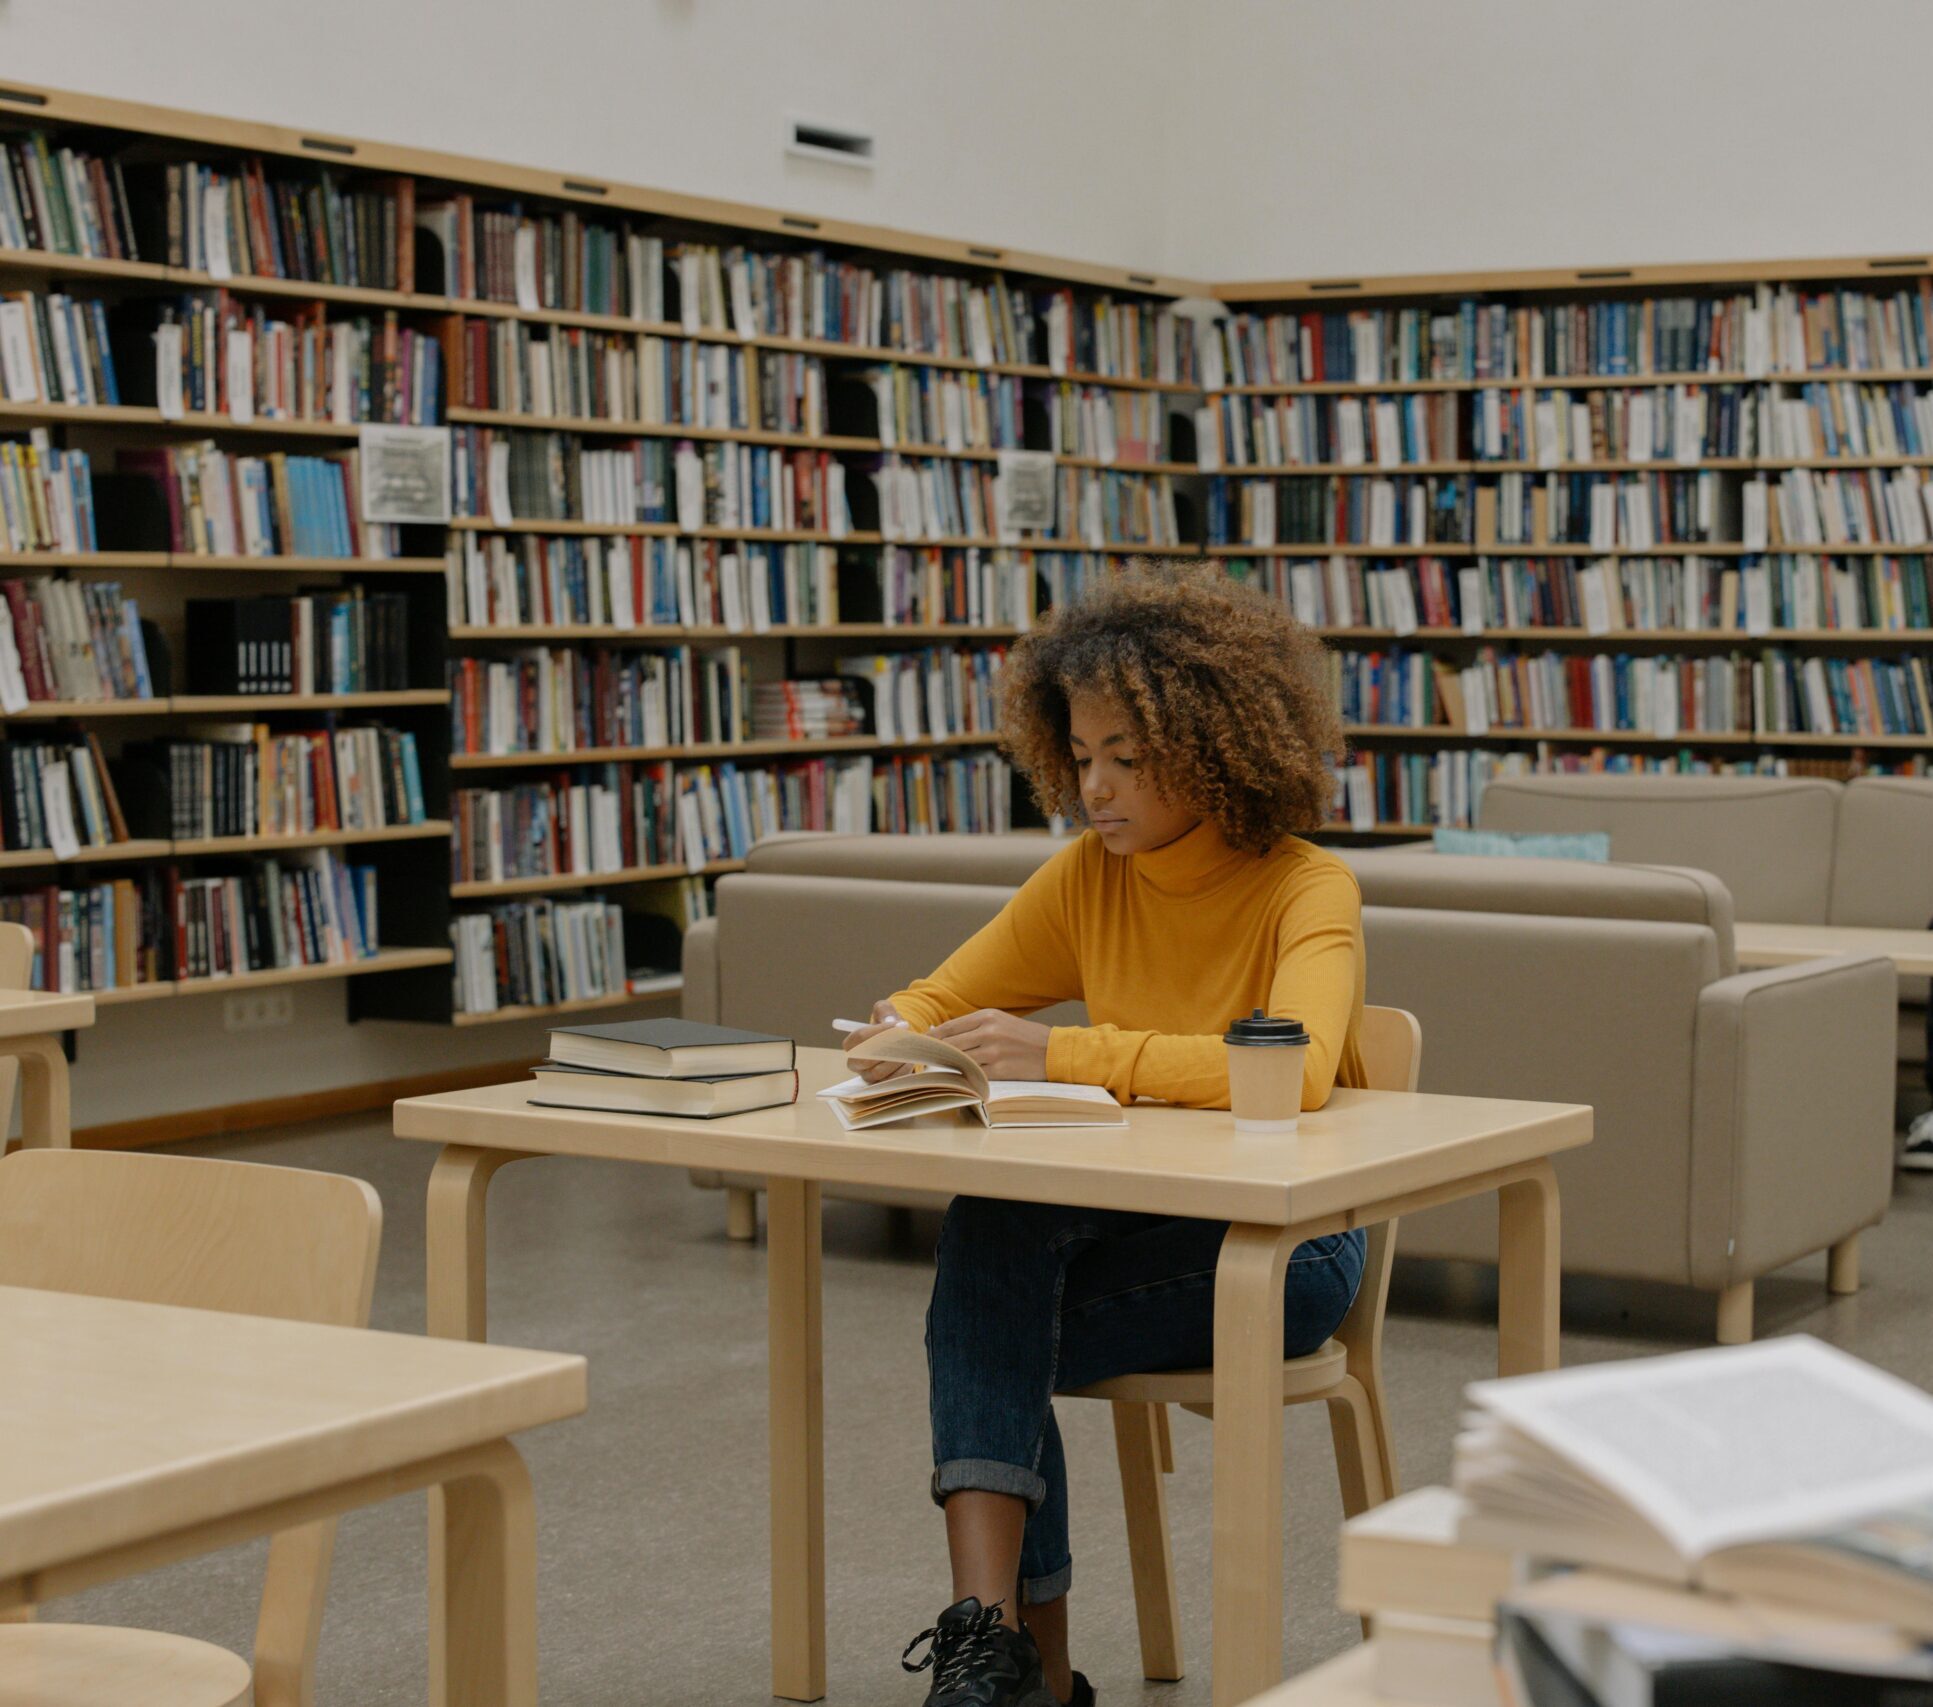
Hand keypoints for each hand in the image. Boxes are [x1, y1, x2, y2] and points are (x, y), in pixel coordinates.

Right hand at [844, 998, 911, 1082]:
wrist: (898, 1042)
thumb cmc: (887, 1027)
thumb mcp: (885, 1012)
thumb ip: (885, 1011)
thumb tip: (891, 1021)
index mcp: (852, 1043)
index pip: (860, 1037)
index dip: (880, 1031)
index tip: (900, 1025)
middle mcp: (856, 1062)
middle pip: (866, 1059)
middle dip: (888, 1048)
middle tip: (906, 1038)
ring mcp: (868, 1076)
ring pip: (879, 1072)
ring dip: (896, 1060)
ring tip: (911, 1048)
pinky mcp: (881, 1085)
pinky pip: (891, 1081)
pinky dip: (903, 1070)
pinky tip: (911, 1059)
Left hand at [929, 1009, 1051, 1080]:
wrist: (1053, 1051)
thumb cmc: (1023, 1037)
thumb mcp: (999, 1022)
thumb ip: (972, 1027)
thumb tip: (940, 1034)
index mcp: (987, 1016)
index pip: (949, 1028)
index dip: (931, 1038)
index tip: (920, 1046)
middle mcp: (988, 1031)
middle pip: (949, 1045)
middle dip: (934, 1054)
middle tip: (921, 1062)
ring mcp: (994, 1052)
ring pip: (958, 1061)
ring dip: (946, 1068)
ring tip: (935, 1072)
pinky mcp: (1000, 1070)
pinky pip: (973, 1075)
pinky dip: (962, 1078)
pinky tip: (956, 1080)